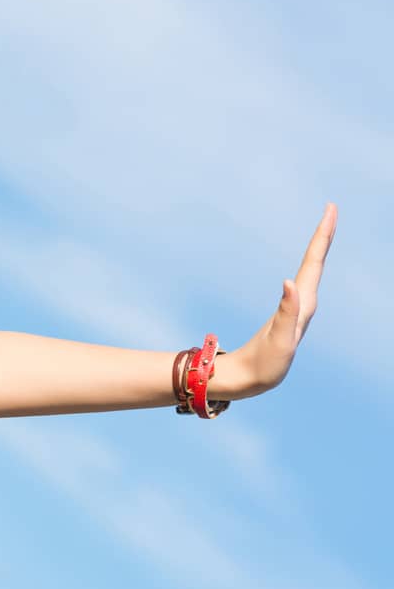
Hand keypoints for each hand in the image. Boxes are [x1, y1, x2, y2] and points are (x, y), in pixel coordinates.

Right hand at [221, 203, 336, 396]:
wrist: (258, 379)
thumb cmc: (269, 363)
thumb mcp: (280, 340)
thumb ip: (287, 311)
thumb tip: (289, 281)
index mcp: (304, 303)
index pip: (314, 262)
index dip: (322, 236)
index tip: (330, 210)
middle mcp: (305, 300)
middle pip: (316, 260)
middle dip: (324, 234)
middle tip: (331, 209)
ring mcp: (297, 305)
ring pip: (311, 268)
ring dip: (317, 247)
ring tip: (323, 227)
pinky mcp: (288, 310)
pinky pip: (301, 278)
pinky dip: (305, 264)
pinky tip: (306, 264)